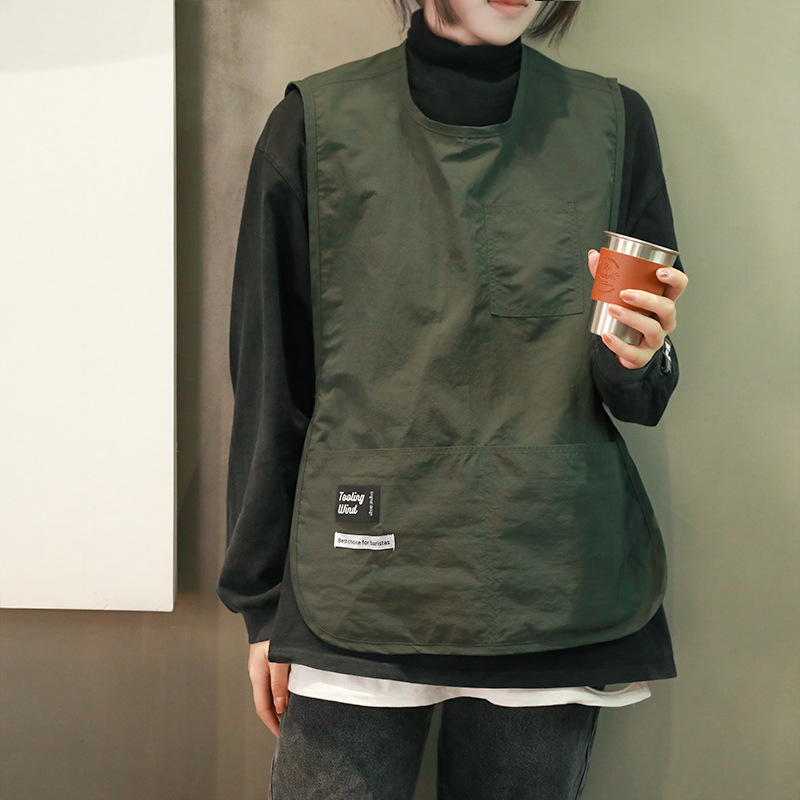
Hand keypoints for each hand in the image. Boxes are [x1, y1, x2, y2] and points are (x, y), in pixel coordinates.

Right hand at [248, 640, 289, 736]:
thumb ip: (279, 683)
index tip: (282, 735)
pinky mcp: (270, 661)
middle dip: (276, 717)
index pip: (262, 707)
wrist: (268, 613)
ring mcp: (263, 667)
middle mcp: (258, 674)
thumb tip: (281, 707)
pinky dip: (282, 692)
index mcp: (257, 676)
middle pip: (265, 702)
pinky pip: (275, 682)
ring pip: (271, 692)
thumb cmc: (273, 634)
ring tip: (292, 714)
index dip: (272, 723)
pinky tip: (292, 693)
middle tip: (289, 728)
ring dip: (280, 704)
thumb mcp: (277, 659)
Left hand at [588, 249, 687, 368]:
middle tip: (624, 293)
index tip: (658, 272)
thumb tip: (594, 255)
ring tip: (612, 309)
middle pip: (667, 307)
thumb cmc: (628, 316)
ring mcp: (656, 339)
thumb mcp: (620, 295)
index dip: (674, 278)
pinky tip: (606, 336)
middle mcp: (665, 320)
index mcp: (664, 301)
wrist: (623, 348)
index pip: (679, 286)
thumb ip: (607, 275)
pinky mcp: (642, 356)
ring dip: (632, 318)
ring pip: (652, 329)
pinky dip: (618, 344)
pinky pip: (633, 352)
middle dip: (648, 299)